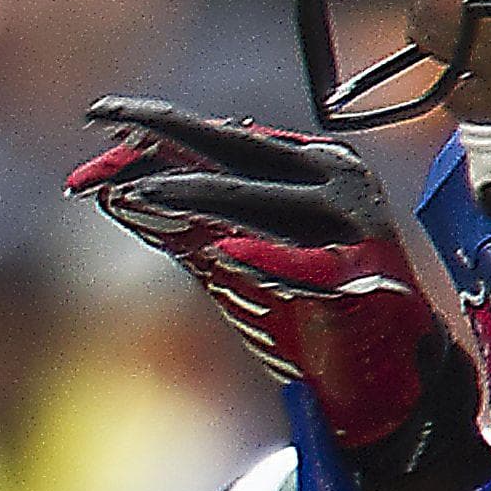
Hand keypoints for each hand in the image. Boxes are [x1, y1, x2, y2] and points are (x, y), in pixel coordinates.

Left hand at [67, 96, 452, 451]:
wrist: (393, 374)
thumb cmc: (315, 311)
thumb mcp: (248, 254)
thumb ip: (194, 222)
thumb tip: (117, 190)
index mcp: (308, 164)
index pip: (220, 138)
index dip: (154, 131)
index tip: (96, 123)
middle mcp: (332, 177)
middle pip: (232, 147)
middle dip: (161, 131)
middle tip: (102, 116)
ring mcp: (351, 221)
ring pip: (255, 199)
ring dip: (190, 196)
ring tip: (134, 195)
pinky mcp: (364, 274)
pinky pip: (304, 265)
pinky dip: (264, 259)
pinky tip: (222, 255)